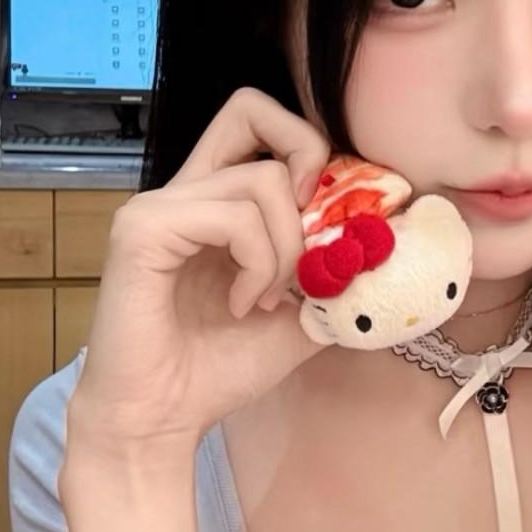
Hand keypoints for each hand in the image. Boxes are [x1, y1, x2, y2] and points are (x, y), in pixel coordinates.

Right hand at [70, 87, 335, 459]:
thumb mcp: (304, 316)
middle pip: (253, 108)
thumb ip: (337, 272)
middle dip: (308, 168)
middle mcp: (184, 188)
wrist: (159, 423)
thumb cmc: (218, 370)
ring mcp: (159, 204)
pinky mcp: (142, 228)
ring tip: (267, 301)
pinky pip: (234, 218)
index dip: (309, 150)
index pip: (260, 119)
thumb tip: (389, 241)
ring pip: (262, 179)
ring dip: (288, 250)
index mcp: (215, 198)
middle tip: (310, 243)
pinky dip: (258, 265)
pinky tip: (242, 306)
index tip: (327, 223)